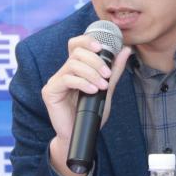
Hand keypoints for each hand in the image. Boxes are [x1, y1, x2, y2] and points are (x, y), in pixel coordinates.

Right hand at [43, 35, 130, 175]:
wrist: (80, 134)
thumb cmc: (91, 112)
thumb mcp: (106, 89)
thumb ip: (114, 71)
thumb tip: (126, 50)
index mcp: (75, 68)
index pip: (76, 45)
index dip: (87, 41)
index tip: (102, 48)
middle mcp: (63, 72)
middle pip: (76, 53)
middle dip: (95, 61)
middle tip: (107, 75)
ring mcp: (55, 81)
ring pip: (73, 65)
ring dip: (91, 73)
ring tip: (102, 86)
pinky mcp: (50, 92)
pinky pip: (67, 79)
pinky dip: (83, 83)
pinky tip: (92, 91)